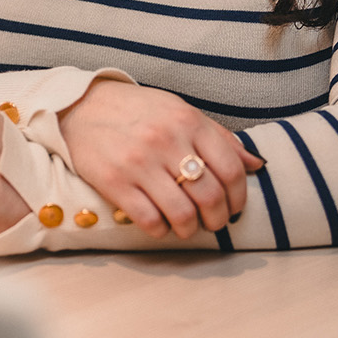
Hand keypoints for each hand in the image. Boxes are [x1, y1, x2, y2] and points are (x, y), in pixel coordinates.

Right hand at [57, 79, 262, 238]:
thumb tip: (256, 164)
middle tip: (214, 222)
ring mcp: (139, 163)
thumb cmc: (137, 110)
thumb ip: (218, 137)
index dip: (239, 197)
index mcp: (187, 121)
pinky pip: (150, 221)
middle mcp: (165, 140)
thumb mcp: (180, 111)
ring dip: (190, 229)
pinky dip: (161, 230)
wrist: (81, 106)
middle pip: (210, 196)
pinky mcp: (114, 183)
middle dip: (218, 219)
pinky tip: (160, 223)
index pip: (230, 169)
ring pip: (183, 214)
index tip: (235, 207)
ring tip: (187, 226)